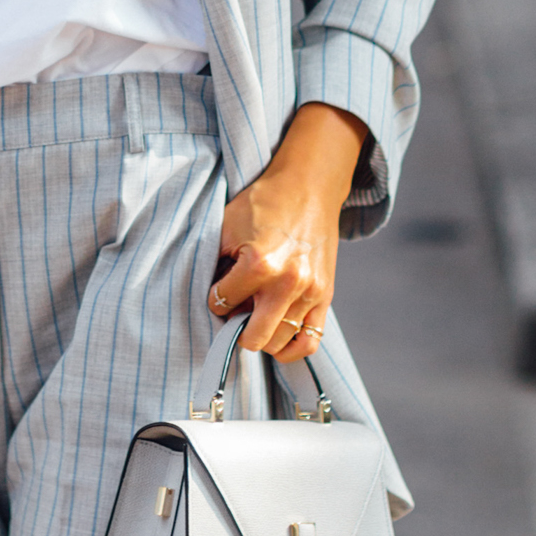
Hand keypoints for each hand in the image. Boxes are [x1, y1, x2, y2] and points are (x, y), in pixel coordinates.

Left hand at [208, 103, 367, 361]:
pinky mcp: (326, 296)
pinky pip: (310, 341)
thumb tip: (210, 295)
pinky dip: (291, 349)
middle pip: (253, 338)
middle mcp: (287, 283)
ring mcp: (310, 292)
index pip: (221, 303)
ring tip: (254, 317)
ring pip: (279, 343)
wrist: (308, 186)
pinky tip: (277, 339)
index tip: (217, 292)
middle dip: (236, 329)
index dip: (213, 299)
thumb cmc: (265, 203)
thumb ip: (216, 262)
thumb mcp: (228, 225)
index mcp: (259, 264)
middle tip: (234, 313)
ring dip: (261, 336)